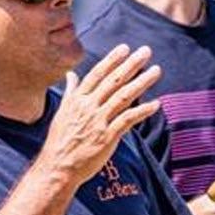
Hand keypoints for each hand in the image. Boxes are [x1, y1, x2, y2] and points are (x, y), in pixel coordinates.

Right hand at [43, 44, 161, 183]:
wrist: (58, 166)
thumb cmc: (60, 140)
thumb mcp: (63, 111)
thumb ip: (71, 91)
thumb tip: (71, 74)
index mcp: (77, 99)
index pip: (97, 74)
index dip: (112, 60)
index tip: (125, 48)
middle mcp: (88, 107)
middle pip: (113, 81)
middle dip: (131, 64)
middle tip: (146, 51)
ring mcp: (98, 121)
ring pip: (123, 96)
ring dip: (141, 82)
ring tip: (156, 71)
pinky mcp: (107, 137)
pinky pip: (128, 120)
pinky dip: (142, 111)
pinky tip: (155, 104)